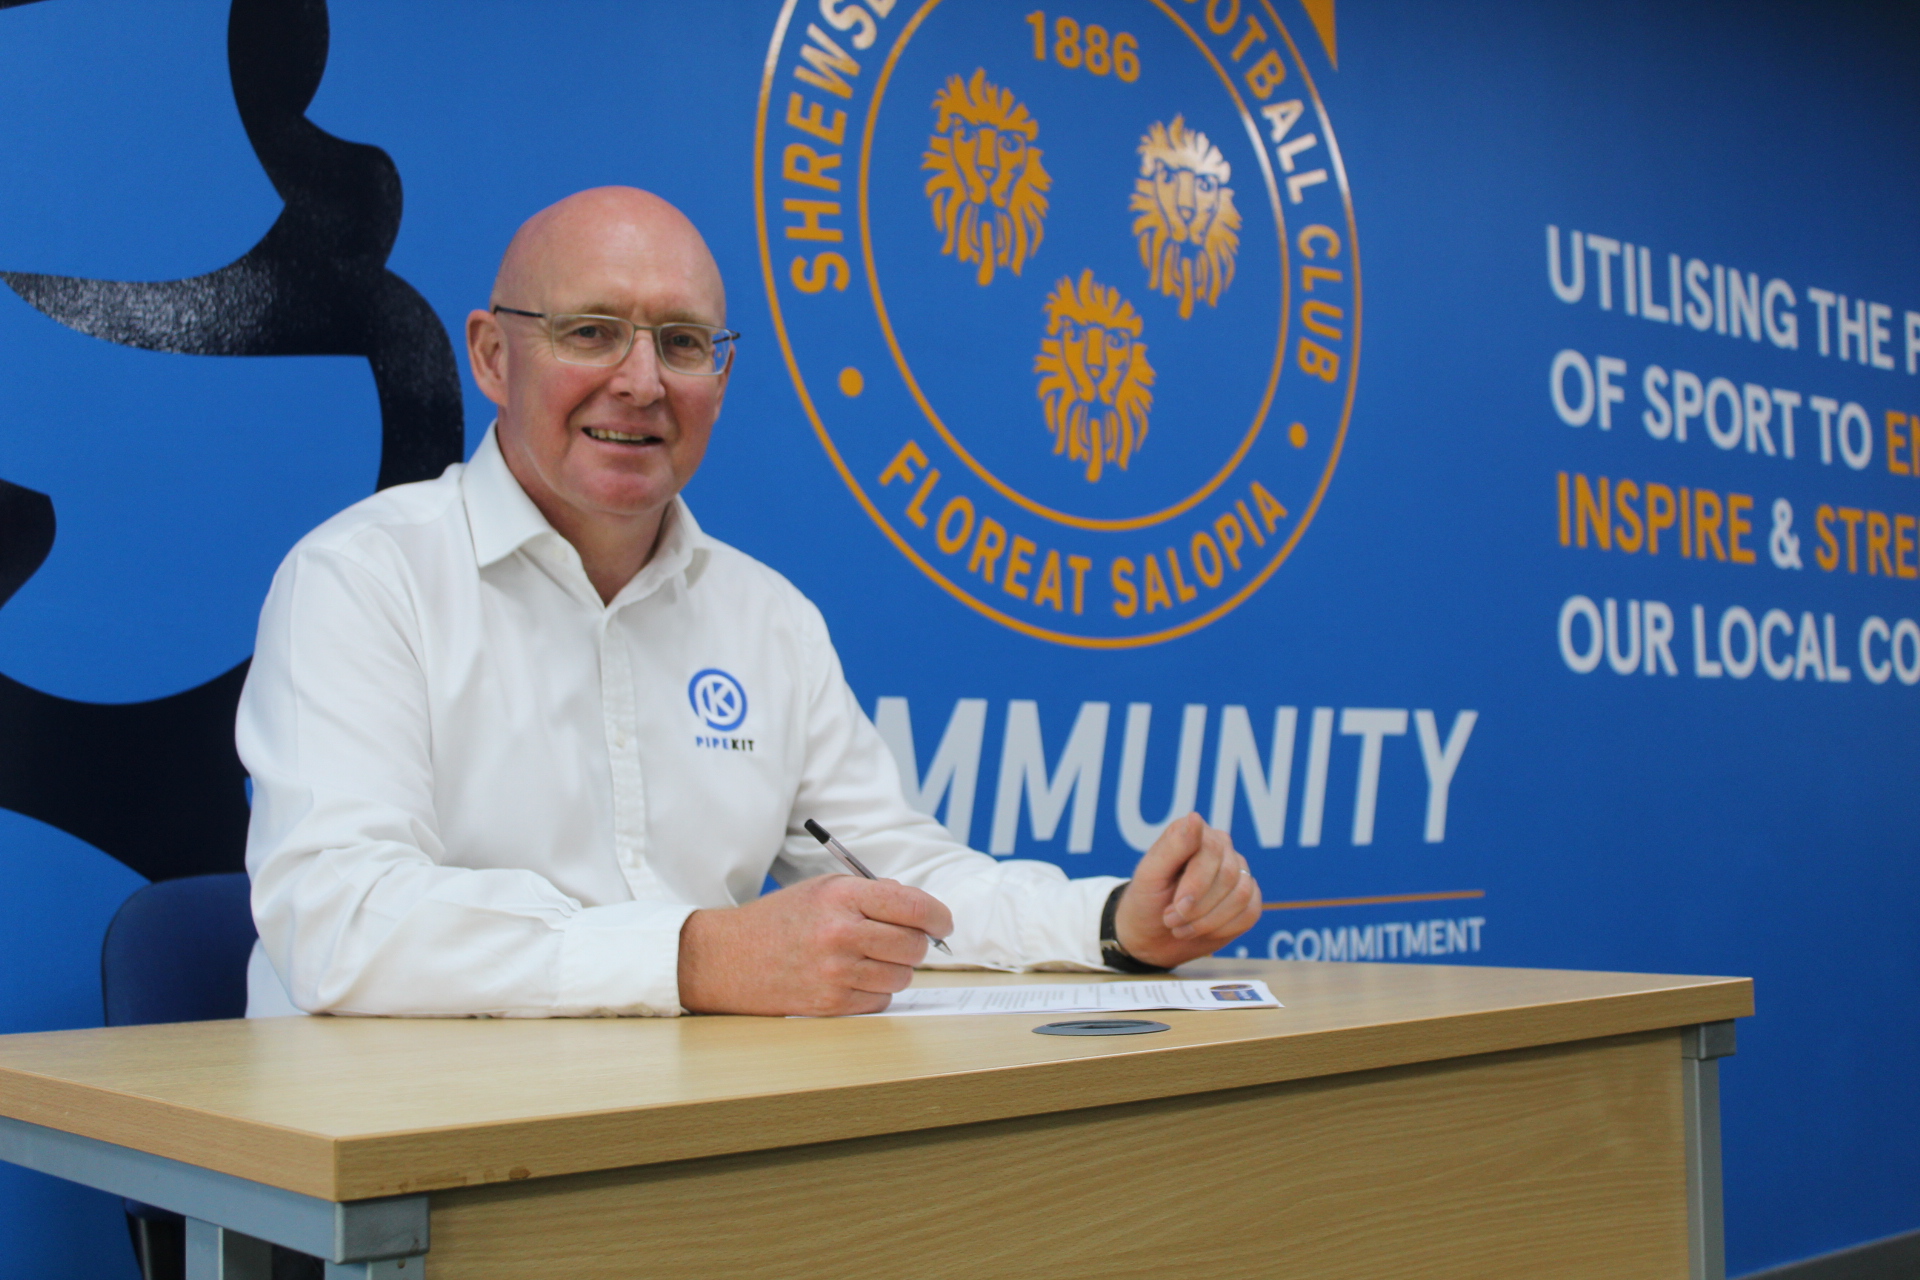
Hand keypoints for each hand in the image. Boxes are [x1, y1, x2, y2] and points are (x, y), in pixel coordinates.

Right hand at [677, 876, 953, 1015]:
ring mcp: (836, 972)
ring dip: (896, 970)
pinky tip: (853, 979)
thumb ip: (873, 893)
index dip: (938, 916)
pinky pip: (880, 1002)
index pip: (914, 905)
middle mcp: (841, 933)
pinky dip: (875, 992)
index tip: (941, 923)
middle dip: (917, 944)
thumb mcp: (823, 888)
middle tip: (903, 941)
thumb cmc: (781, 919)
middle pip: (914, 945)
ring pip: (901, 977)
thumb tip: (922, 911)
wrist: (727, 958)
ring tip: (871, 959)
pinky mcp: (830, 1004)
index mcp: (842, 896)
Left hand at [1113, 813, 1262, 968]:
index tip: (1178, 906)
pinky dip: (1223, 929)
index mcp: (1196, 833)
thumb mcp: (1150, 875)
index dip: (1196, 883)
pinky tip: (1202, 931)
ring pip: (1241, 896)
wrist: (1150, 936)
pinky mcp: (1248, 899)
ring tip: (1181, 927)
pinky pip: (1250, 913)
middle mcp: (1221, 848)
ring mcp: (1238, 873)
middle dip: (1198, 907)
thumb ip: (1173, 846)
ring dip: (1208, 921)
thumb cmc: (1146, 900)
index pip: (1212, 850)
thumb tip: (1195, 817)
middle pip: (1229, 875)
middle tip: (1170, 919)